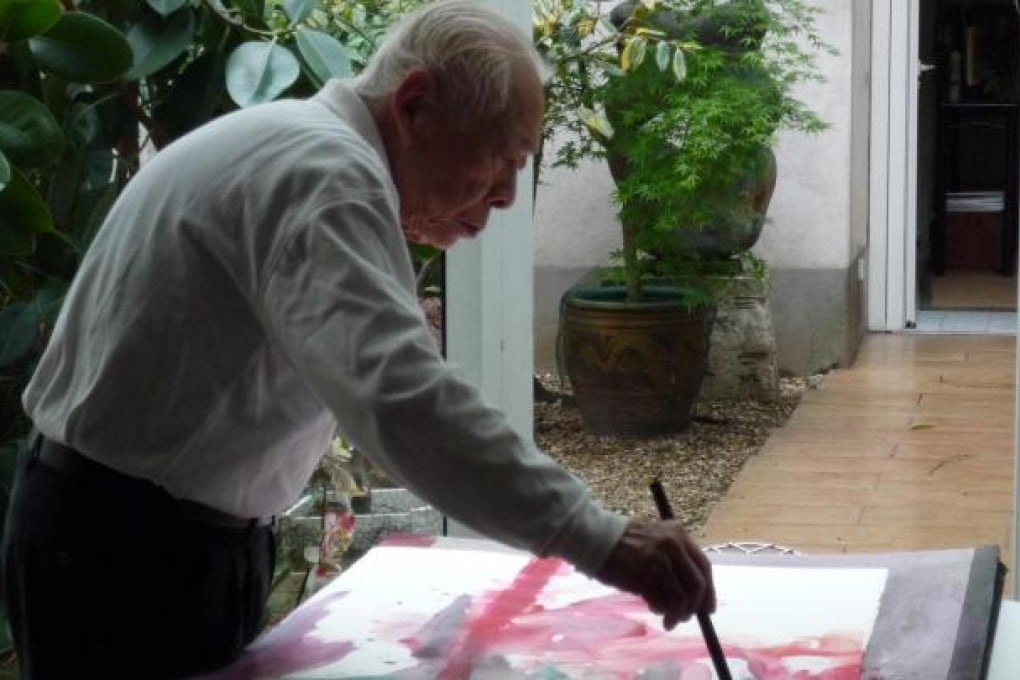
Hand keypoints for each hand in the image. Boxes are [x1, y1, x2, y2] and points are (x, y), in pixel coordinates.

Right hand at [594, 519, 715, 629]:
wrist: (595, 537)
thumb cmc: (623, 542)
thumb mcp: (656, 540)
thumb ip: (675, 559)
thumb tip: (692, 595)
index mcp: (678, 534)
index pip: (704, 566)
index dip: (708, 590)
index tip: (707, 608)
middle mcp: (673, 545)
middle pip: (697, 585)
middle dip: (693, 606)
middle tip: (685, 618)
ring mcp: (660, 561)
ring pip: (681, 598)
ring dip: (676, 613)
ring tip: (665, 617)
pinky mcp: (646, 576)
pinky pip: (662, 602)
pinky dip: (660, 609)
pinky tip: (652, 607)